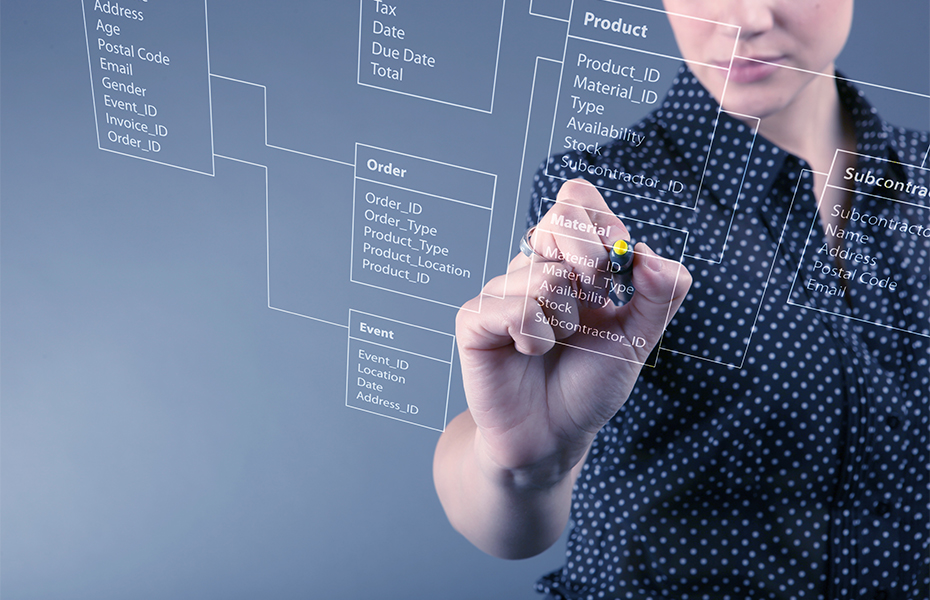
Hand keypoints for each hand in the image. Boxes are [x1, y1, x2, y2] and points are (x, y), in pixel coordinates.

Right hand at [456, 179, 691, 484]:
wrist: (554, 435)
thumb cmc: (590, 384)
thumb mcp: (640, 338)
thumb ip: (660, 293)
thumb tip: (648, 252)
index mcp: (572, 261)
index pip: (577, 200)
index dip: (601, 224)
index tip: (617, 267)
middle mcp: (534, 267)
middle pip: (558, 220)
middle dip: (591, 263)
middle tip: (595, 303)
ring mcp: (502, 290)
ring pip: (546, 275)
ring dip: (567, 322)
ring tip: (557, 345)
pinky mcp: (476, 319)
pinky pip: (516, 309)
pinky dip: (536, 339)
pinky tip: (529, 354)